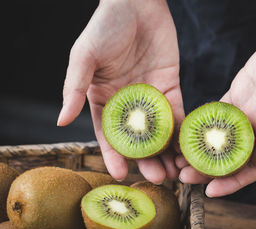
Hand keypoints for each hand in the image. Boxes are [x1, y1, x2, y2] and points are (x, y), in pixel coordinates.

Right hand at [58, 0, 183, 183]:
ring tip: (177, 171)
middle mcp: (128, 104)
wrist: (138, 2)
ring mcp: (151, 98)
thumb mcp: (85, 56)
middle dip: (147, 160)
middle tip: (158, 178)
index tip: (120, 174)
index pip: (109, 135)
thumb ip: (74, 87)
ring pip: (160, 132)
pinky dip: (183, 131)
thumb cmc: (105, 26)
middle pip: (138, 140)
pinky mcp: (171, 88)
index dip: (113, 155)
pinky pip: (178, 113)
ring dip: (168, 152)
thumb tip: (61, 120)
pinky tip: (189, 147)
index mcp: (104, 100)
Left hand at [178, 20, 255, 196]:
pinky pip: (215, 112)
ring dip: (198, 148)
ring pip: (218, 137)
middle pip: (229, 157)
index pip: (252, 168)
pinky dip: (200, 122)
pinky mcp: (238, 93)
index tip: (210, 191)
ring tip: (175, 155)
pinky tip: (183, 128)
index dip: (233, 182)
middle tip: (181, 175)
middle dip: (206, 169)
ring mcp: (247, 111)